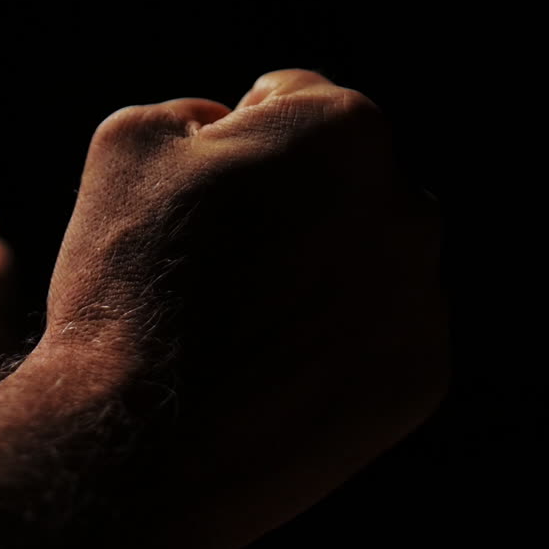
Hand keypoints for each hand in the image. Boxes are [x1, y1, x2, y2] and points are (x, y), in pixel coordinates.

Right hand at [42, 69, 447, 548]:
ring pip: (367, 262)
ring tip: (243, 325)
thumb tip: (221, 129)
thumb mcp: (126, 147)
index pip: (295, 103)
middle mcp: (408, 205)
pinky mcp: (420, 376)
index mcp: (347, 129)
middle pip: (344, 183)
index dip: (234, 141)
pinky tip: (272, 372)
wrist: (142, 444)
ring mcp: (422, 298)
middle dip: (292, 206)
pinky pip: (378, 338)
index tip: (200, 197)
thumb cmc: (130, 283)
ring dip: (320, 273)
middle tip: (220, 264)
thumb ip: (188, 111)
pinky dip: (335, 346)